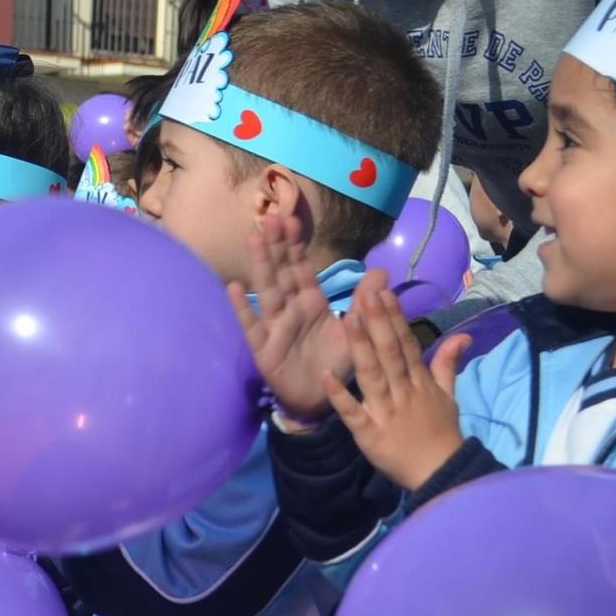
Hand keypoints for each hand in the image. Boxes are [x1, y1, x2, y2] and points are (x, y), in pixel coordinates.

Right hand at [229, 211, 355, 425]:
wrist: (319, 399)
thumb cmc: (335, 363)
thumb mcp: (357, 330)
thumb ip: (365, 302)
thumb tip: (382, 270)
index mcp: (310, 302)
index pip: (300, 268)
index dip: (295, 245)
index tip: (291, 219)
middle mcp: (289, 309)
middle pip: (281, 272)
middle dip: (276, 245)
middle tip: (271, 216)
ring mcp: (274, 326)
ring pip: (267, 290)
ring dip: (260, 264)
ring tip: (254, 238)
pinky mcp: (263, 347)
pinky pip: (251, 325)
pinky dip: (243, 308)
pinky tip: (233, 288)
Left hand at [323, 288, 469, 492]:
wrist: (440, 471)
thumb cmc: (441, 432)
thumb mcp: (449, 395)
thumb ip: (448, 363)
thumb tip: (463, 334)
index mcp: (419, 381)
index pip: (405, 344)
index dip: (395, 318)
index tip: (384, 293)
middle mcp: (402, 391)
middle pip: (389, 353)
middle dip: (378, 323)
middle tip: (366, 295)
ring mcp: (385, 411)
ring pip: (372, 375)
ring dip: (360, 348)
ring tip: (348, 320)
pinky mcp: (368, 432)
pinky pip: (352, 412)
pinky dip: (339, 395)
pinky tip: (325, 375)